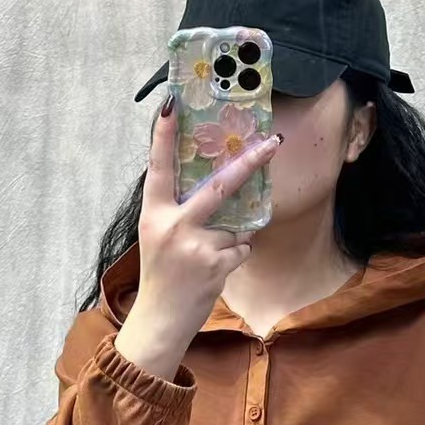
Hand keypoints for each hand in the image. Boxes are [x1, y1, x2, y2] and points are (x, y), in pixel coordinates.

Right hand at [137, 96, 281, 332]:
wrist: (160, 320)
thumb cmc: (161, 276)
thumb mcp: (157, 237)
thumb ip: (177, 212)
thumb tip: (215, 189)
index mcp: (153, 214)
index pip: (158, 168)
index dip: (163, 136)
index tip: (171, 104)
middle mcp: (173, 225)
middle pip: (219, 187)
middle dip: (249, 164)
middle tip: (271, 144)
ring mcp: (196, 245)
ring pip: (233, 227)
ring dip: (230, 240)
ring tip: (206, 259)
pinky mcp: (215, 265)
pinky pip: (240, 249)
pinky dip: (235, 256)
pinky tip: (215, 271)